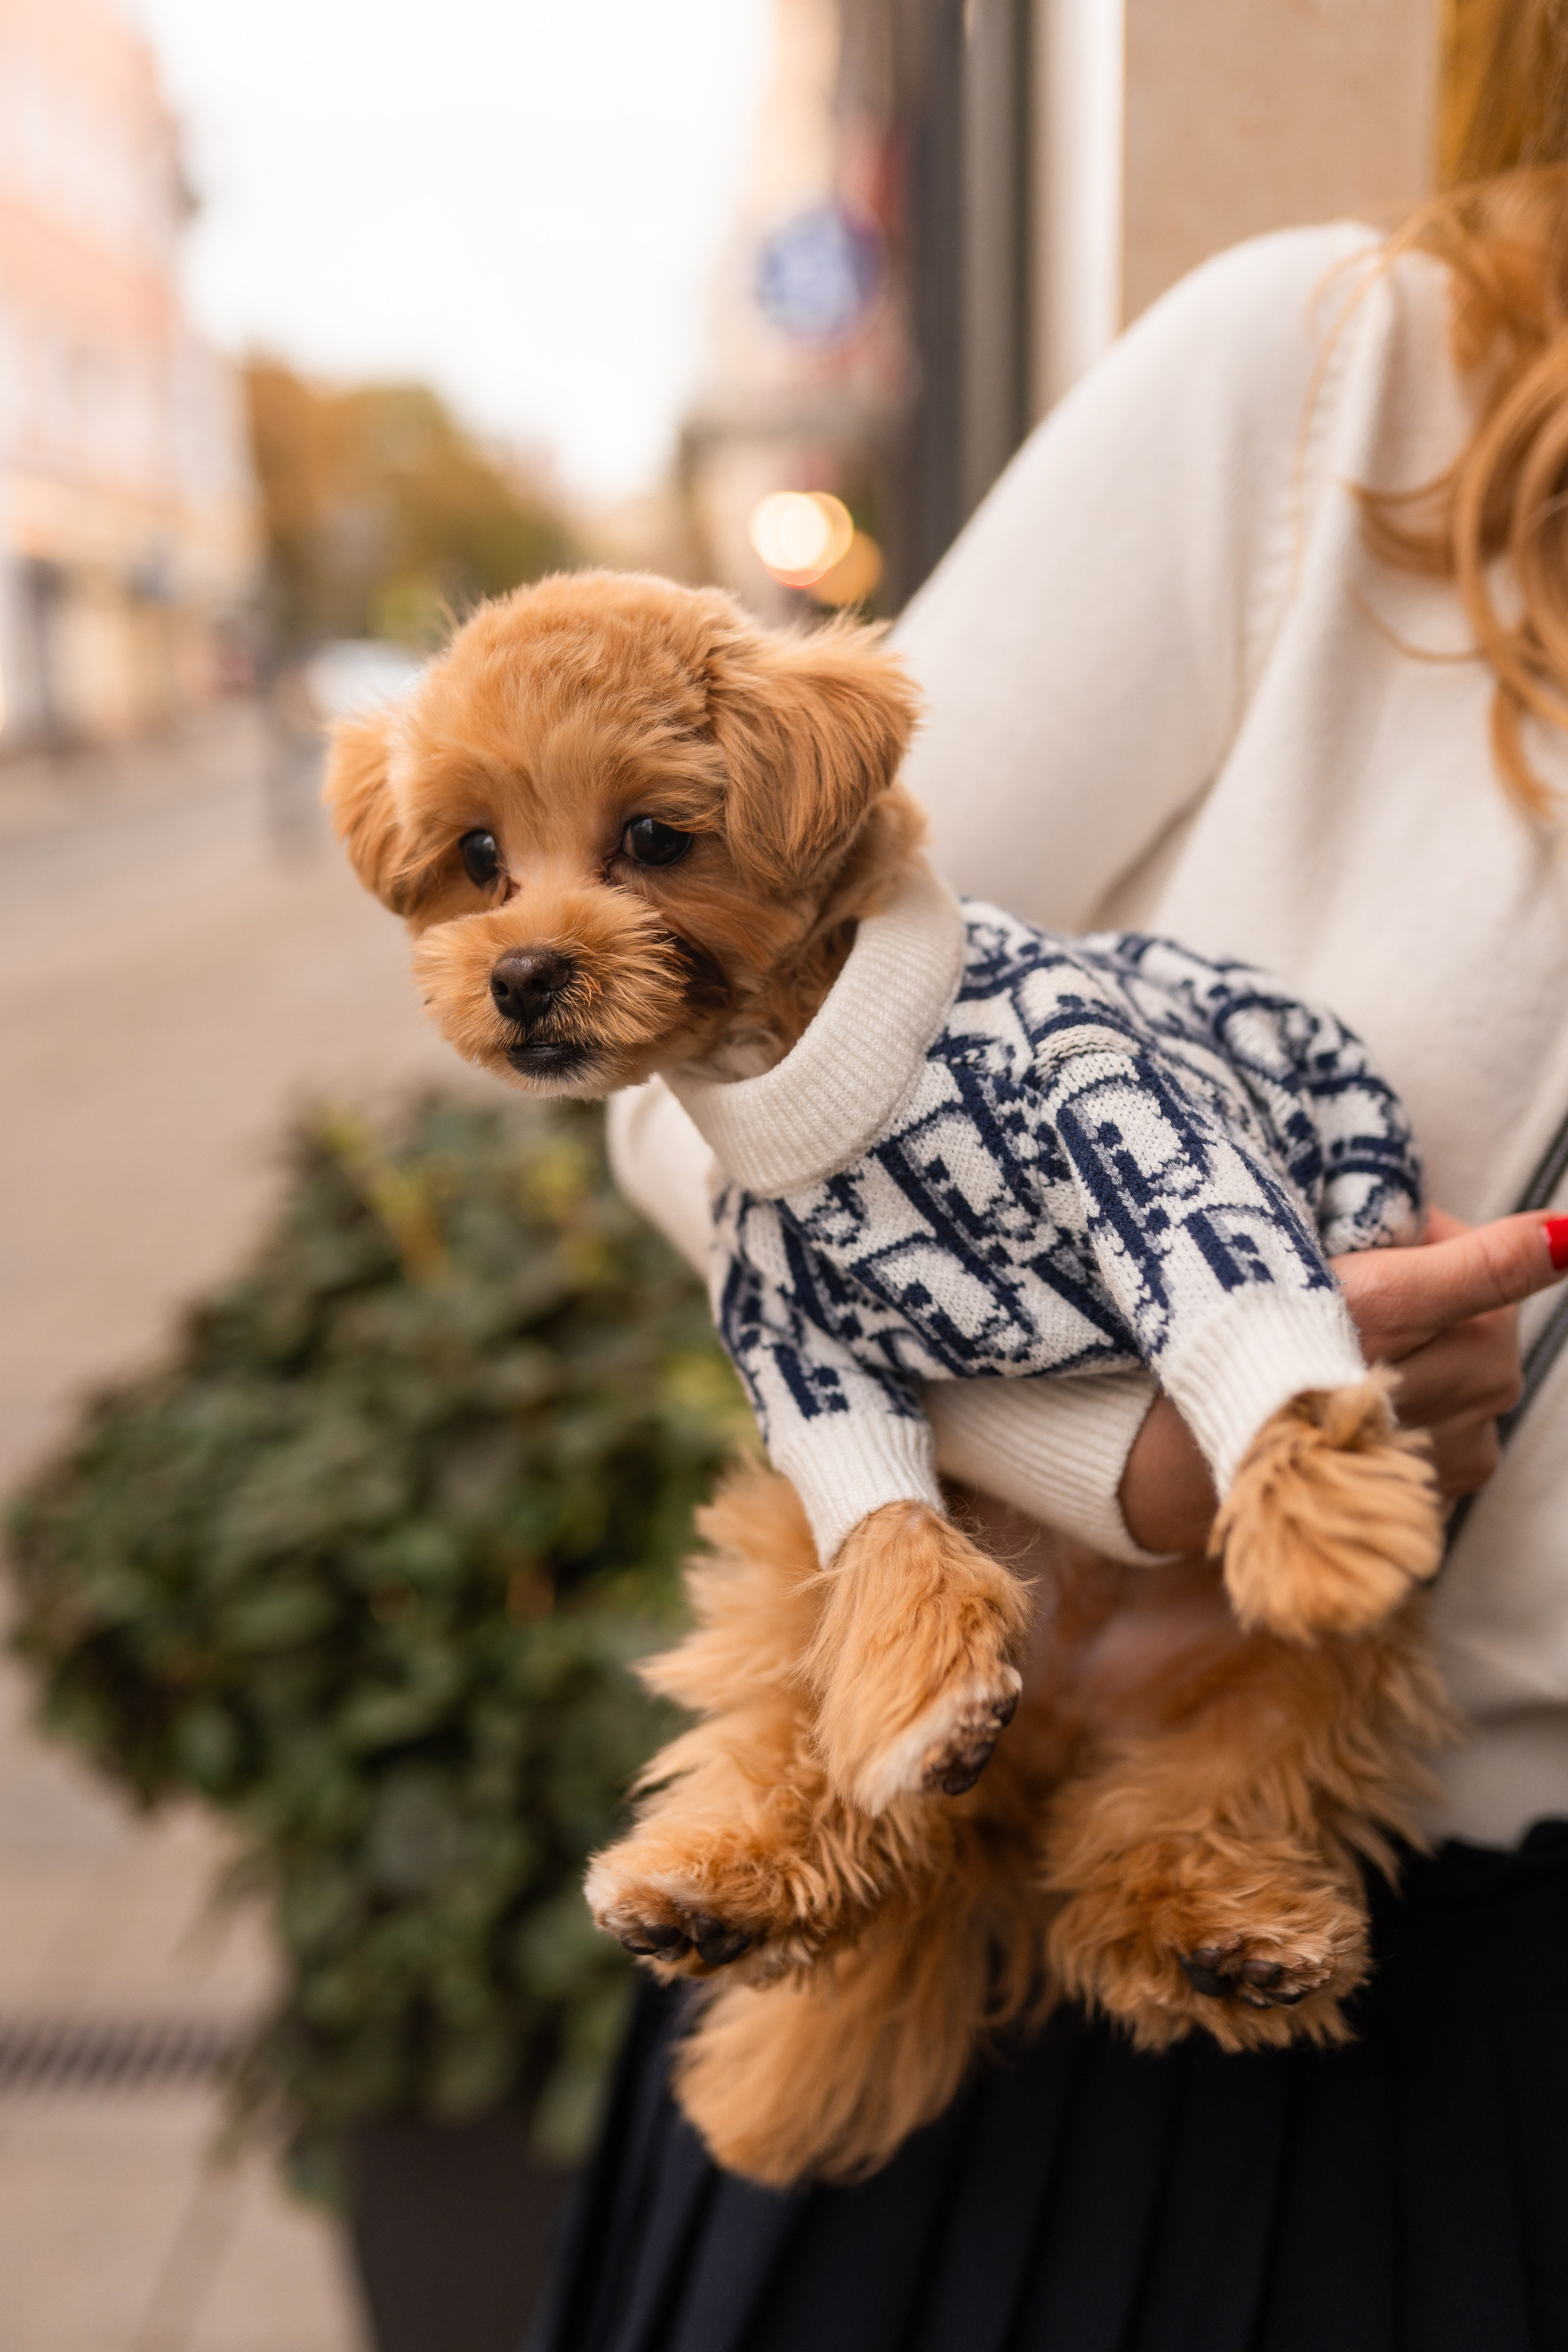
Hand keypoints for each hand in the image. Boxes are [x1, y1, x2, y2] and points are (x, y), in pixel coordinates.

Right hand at [1118, 1208, 1567, 1553]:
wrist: (1204, 1462)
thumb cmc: (1279, 1361)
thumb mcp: (1380, 1291)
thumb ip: (1482, 1262)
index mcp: (1484, 1348)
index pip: (1471, 1254)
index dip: (1408, 1236)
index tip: (1347, 1244)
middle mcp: (1484, 1404)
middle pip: (1466, 1314)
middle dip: (1411, 1295)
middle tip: (1329, 1296)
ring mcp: (1461, 1453)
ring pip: (1449, 1367)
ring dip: (1401, 1349)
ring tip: (1326, 1353)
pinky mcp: (1429, 1491)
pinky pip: (1430, 1423)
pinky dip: (1392, 1405)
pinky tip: (1337, 1401)